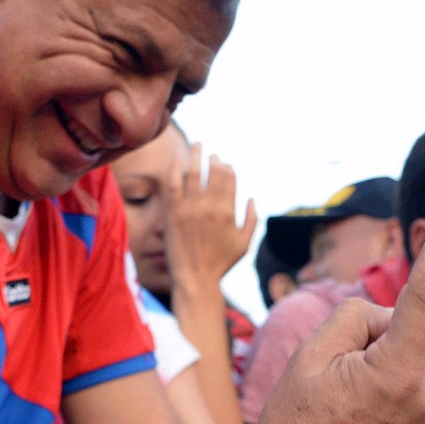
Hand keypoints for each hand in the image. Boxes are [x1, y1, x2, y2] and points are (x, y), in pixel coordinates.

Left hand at [163, 147, 256, 289]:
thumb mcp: (244, 245)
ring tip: (197, 145)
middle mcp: (210, 207)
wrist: (194, 278)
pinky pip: (173, 183)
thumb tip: (250, 198)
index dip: (228, 168)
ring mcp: (189, 209)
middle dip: (214, 160)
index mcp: (228, 212)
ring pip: (193, 173)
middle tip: (212, 155)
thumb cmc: (220, 264)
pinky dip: (176, 168)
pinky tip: (177, 159)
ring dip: (196, 156)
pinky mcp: (173, 212)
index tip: (225, 164)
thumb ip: (252, 220)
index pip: (229, 179)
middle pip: (213, 173)